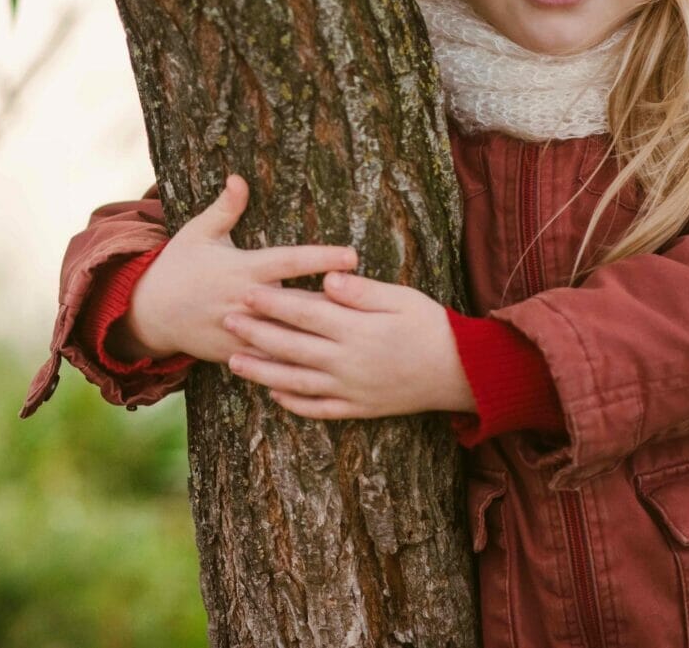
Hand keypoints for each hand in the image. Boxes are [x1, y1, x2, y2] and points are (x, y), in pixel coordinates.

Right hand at [121, 175, 359, 363]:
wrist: (150, 312)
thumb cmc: (179, 265)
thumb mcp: (198, 232)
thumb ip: (225, 208)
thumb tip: (239, 177)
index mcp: (242, 269)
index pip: (289, 261)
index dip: (321, 258)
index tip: (351, 255)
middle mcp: (246, 301)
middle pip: (298, 303)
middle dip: (334, 303)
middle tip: (371, 303)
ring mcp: (242, 331)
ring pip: (289, 338)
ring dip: (321, 338)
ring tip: (358, 338)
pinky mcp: (237, 354)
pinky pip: (271, 363)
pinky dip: (297, 365)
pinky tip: (326, 369)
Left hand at [222, 271, 476, 420]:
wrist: (463, 373)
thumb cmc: (432, 326)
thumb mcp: (401, 297)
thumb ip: (361, 291)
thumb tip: (325, 279)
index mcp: (357, 330)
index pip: (304, 313)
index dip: (272, 302)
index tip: (246, 290)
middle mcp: (348, 362)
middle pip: (291, 347)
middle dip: (255, 334)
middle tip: (225, 321)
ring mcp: (352, 389)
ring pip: (296, 383)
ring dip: (262, 373)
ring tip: (233, 363)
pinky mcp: (360, 409)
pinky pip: (319, 409)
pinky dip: (294, 404)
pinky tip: (274, 395)